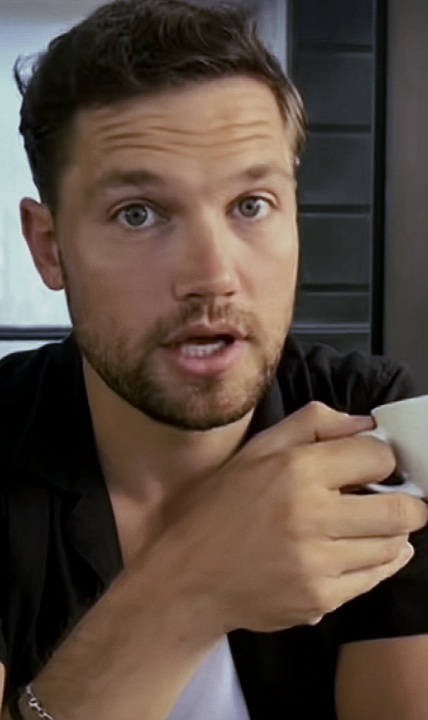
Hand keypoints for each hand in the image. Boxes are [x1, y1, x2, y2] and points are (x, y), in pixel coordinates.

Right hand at [159, 402, 427, 634]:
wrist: (187, 576)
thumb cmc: (221, 506)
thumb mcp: (256, 449)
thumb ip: (312, 423)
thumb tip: (365, 424)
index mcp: (295, 470)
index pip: (378, 456)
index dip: (382, 458)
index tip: (374, 466)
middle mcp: (310, 517)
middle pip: (401, 510)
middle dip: (407, 502)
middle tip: (392, 499)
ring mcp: (317, 565)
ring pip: (393, 547)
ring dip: (391, 534)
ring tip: (366, 526)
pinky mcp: (319, 600)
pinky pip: (373, 579)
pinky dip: (376, 563)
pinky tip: (357, 551)